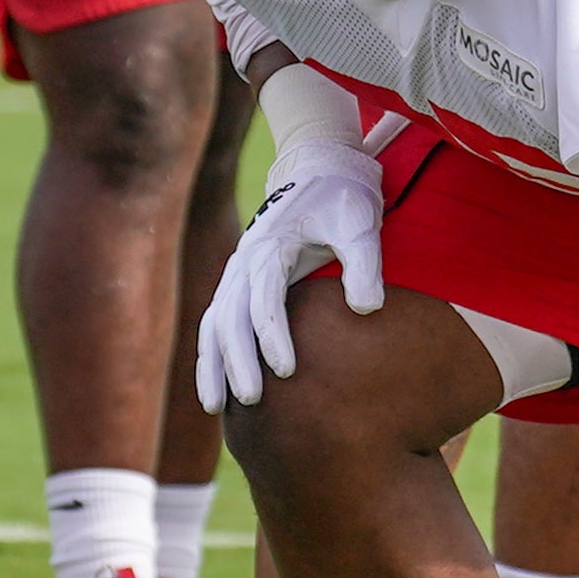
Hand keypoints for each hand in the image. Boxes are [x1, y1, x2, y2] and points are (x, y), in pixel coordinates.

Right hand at [195, 135, 384, 411]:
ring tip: (217, 409)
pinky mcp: (241, 283)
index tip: (288, 371)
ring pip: (214, 324)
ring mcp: (238, 273)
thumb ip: (365, 262)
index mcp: (270, 246)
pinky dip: (213, 355)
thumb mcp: (361, 222)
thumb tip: (366, 308)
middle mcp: (245, 261)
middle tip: (252, 401)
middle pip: (230, 318)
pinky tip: (218, 389)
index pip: (264, 300)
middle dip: (237, 361)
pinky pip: (217, 323)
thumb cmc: (344, 198)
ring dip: (212, 364)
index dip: (272, 336)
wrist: (320, 168)